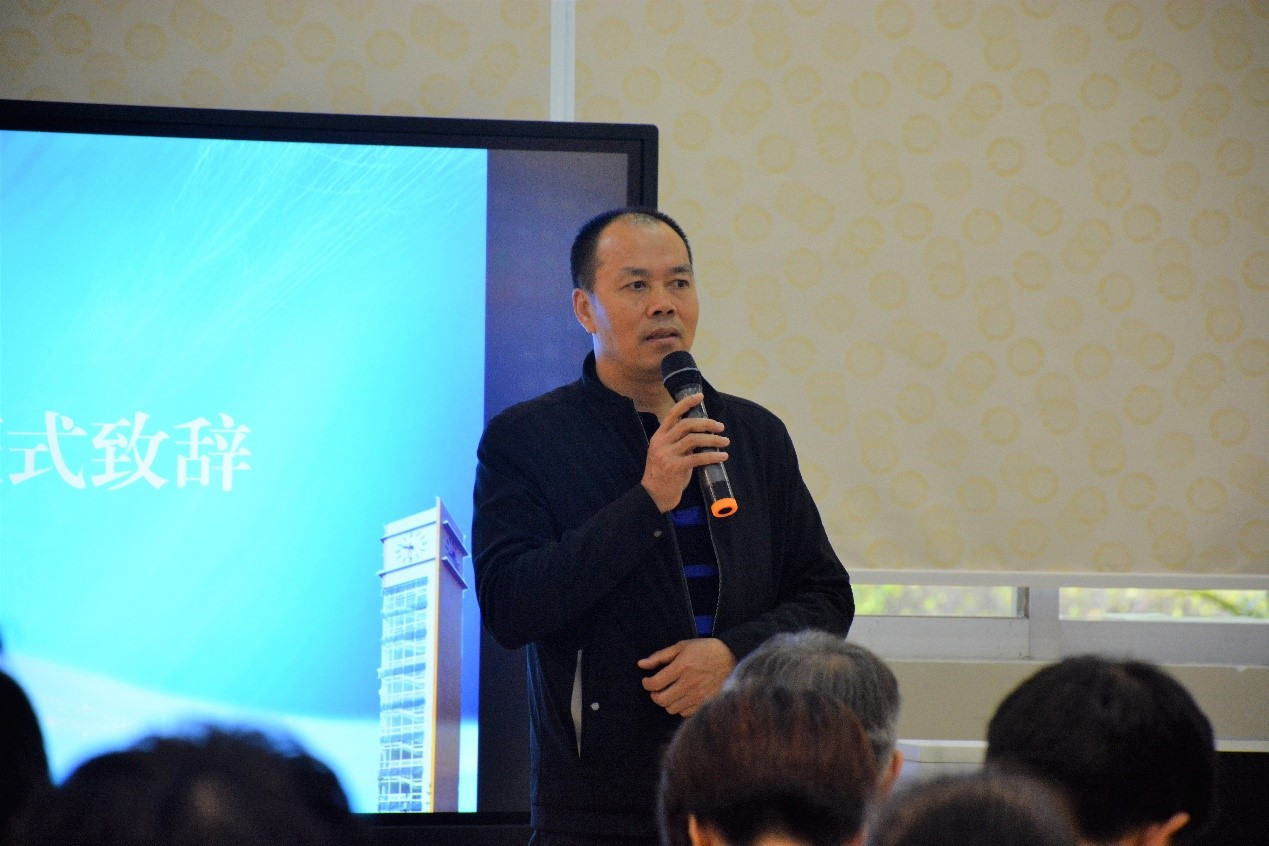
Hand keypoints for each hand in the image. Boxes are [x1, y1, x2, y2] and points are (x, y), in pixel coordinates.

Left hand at [637, 638, 735, 716]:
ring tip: (671, 692)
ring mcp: (698, 696)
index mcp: (682, 667)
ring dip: (667, 701)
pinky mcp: (705, 703)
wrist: (732, 657)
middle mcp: (689, 684)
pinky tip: (683, 697)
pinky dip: (680, 707)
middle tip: (656, 689)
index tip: (647, 680)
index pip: (655, 683)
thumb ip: (660, 656)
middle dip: (654, 695)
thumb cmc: (705, 650)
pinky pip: (684, 713)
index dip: (647, 683)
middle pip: (661, 700)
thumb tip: (641, 664)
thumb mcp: (682, 646)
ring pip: (671, 708)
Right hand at [641, 393, 728, 511]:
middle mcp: (661, 443)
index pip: (672, 414)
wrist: (653, 496)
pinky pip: (698, 458)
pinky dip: (713, 456)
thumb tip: (701, 436)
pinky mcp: (675, 467)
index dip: (686, 403)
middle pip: (686, 424)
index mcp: (658, 437)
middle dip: (706, 423)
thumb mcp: (666, 454)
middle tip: (720, 426)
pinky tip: (723, 457)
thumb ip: (679, 444)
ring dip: (713, 439)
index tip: (699, 396)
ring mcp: (667, 455)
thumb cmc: (663, 475)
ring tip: (725, 442)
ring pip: (694, 439)